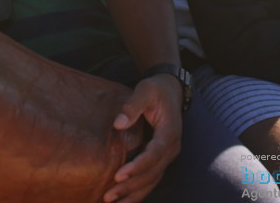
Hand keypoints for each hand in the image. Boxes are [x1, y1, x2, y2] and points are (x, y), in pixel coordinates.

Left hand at [104, 75, 182, 202]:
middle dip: (131, 186)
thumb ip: (133, 105)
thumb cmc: (156, 89)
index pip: (155, 154)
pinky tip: (122, 200)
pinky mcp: (160, 159)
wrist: (170, 91)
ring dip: (133, 194)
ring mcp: (167, 156)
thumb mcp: (146, 89)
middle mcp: (171, 148)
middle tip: (108, 195)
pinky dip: (137, 191)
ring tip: (112, 202)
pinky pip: (150, 179)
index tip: (119, 175)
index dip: (138, 166)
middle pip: (152, 173)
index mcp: (170, 132)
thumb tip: (118, 124)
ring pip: (152, 180)